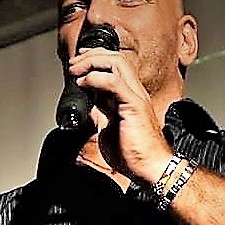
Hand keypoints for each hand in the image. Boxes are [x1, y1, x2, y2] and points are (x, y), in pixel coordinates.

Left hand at [69, 48, 171, 182]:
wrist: (151, 168)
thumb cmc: (135, 154)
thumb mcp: (109, 130)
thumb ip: (100, 115)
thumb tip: (87, 109)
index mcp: (130, 96)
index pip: (115, 66)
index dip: (95, 60)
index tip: (77, 64)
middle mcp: (135, 92)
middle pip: (115, 58)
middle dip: (91, 56)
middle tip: (73, 65)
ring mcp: (136, 97)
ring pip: (117, 63)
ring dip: (92, 63)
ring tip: (76, 71)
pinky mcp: (134, 105)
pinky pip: (114, 83)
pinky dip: (95, 79)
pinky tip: (84, 84)